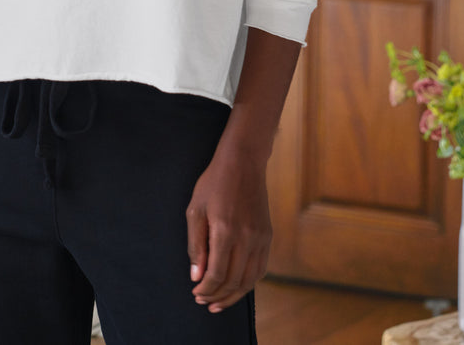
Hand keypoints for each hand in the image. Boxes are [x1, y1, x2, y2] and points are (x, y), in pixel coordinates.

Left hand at [186, 143, 271, 312]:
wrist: (243, 162)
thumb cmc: (214, 182)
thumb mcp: (196, 209)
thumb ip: (195, 245)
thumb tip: (196, 276)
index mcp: (225, 231)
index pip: (216, 274)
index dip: (205, 289)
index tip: (195, 292)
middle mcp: (246, 238)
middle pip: (233, 281)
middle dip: (216, 296)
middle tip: (203, 301)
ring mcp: (260, 238)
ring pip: (250, 280)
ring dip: (234, 295)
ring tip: (219, 302)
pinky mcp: (268, 235)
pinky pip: (260, 268)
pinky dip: (248, 282)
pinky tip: (237, 286)